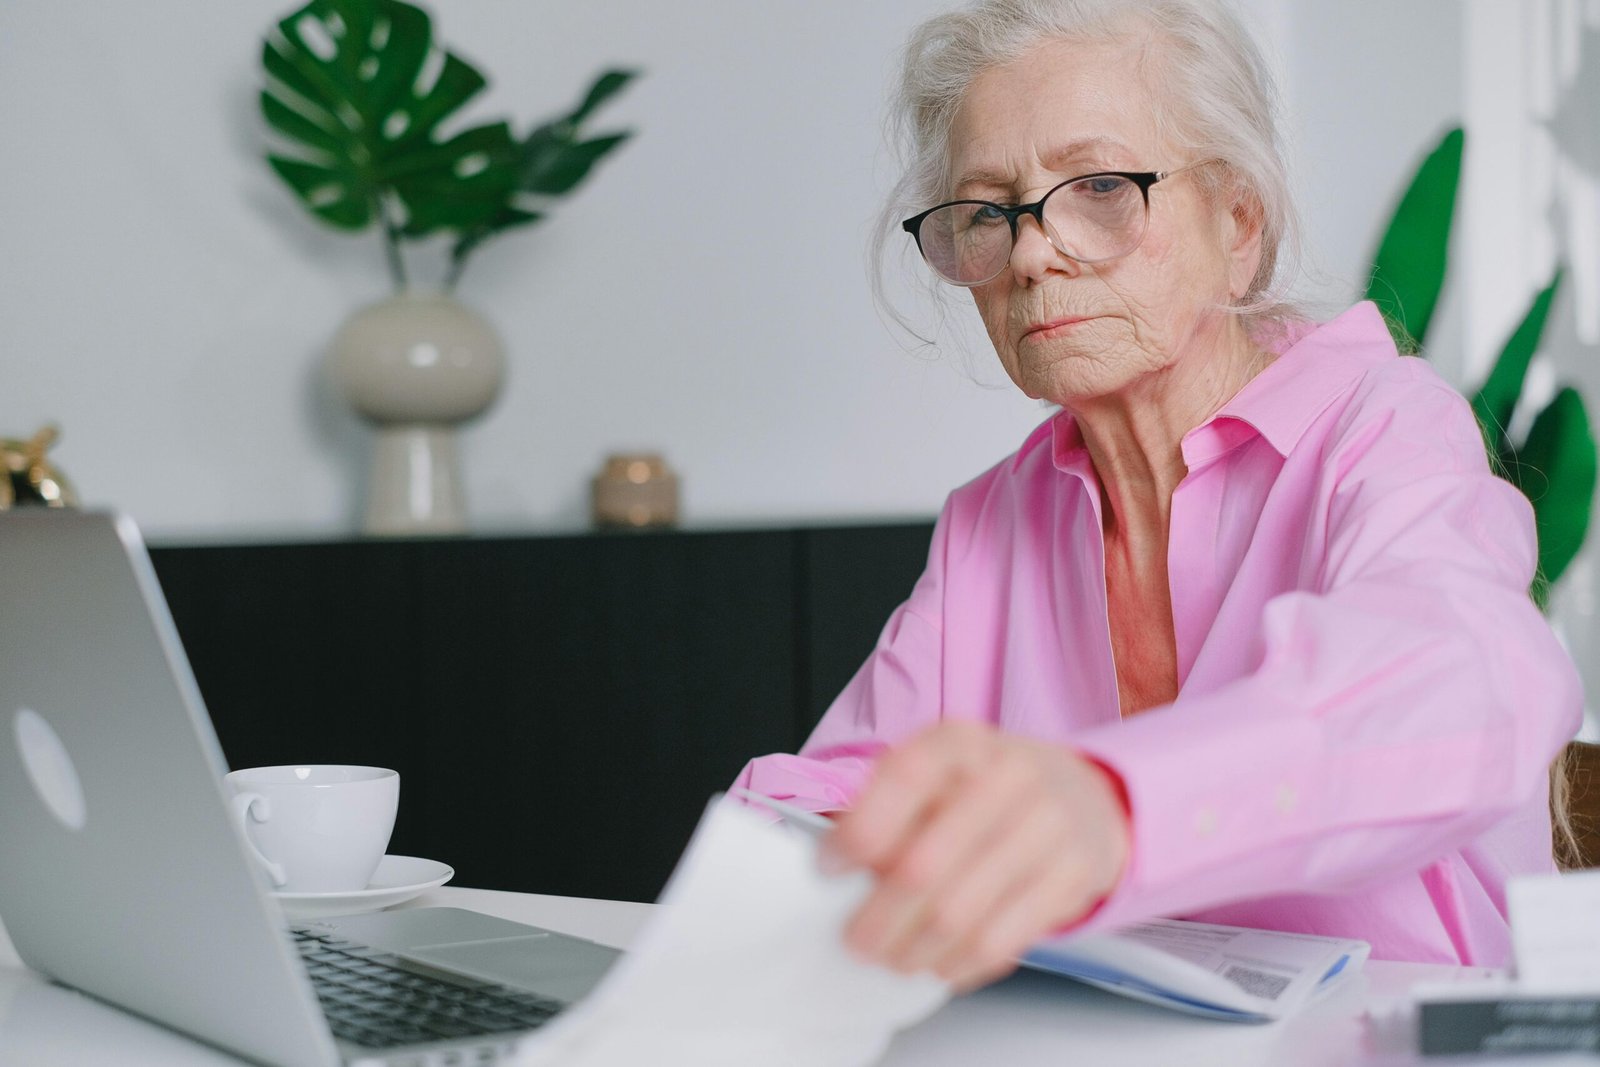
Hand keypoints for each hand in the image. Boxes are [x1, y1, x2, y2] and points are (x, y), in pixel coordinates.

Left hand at [821, 722, 1128, 991]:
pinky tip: (939, 965)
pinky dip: (960, 964)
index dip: (861, 830)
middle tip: (855, 940)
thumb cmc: (985, 790)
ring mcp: (1049, 826)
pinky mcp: (1074, 876)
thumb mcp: (937, 775)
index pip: (905, 778)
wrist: (1083, 795)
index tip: (829, 867)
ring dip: (914, 950)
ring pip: (960, 914)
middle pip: (925, 865)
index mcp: (961, 742)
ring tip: (892, 958)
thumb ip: (887, 808)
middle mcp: (1011, 775)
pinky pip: (1002, 941)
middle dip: (878, 916)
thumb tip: (835, 863)